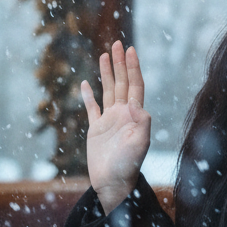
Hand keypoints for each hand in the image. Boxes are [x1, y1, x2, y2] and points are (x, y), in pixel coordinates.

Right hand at [81, 40, 150, 215]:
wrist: (113, 184)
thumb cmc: (127, 167)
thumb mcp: (139, 146)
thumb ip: (142, 125)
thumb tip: (139, 106)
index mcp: (133, 115)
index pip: (135, 85)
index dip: (133, 67)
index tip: (131, 50)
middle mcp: (122, 114)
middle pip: (122, 82)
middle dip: (120, 63)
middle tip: (118, 43)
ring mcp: (109, 121)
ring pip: (108, 90)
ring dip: (107, 73)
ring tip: (104, 54)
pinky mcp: (96, 130)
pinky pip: (92, 108)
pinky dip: (88, 95)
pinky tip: (85, 84)